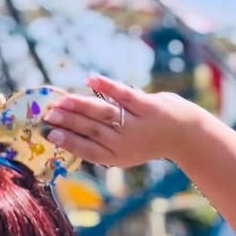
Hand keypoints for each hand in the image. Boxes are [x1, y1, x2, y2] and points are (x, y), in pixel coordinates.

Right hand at [45, 74, 209, 169]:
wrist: (186, 135)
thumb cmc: (147, 139)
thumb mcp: (125, 149)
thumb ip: (101, 142)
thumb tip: (66, 130)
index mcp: (118, 155)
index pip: (88, 150)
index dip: (68, 142)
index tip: (50, 134)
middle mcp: (127, 142)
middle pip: (93, 131)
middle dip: (69, 122)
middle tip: (49, 115)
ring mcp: (138, 124)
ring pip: (104, 113)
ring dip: (81, 106)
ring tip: (62, 101)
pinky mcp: (149, 106)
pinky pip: (124, 95)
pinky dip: (107, 87)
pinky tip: (90, 79)